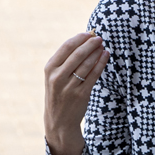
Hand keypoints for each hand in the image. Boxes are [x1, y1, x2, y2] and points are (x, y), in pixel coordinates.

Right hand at [44, 32, 108, 154]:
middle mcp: (57, 77)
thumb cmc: (58, 94)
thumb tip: (82, 40)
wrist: (58, 121)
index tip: (88, 33)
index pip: (66, 47)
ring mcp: (69, 87)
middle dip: (90, 44)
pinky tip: (105, 56)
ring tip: (103, 46)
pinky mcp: (81, 95)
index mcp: (49, 69)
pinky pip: (94, 75)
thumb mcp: (54, 77)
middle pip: (77, 54)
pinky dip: (101, 64)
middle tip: (99, 38)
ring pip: (87, 64)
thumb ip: (64, 61)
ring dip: (97, 52)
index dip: (79, 38)